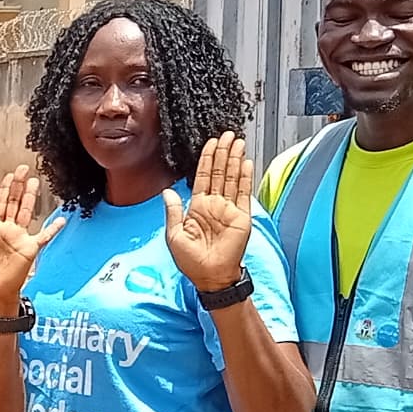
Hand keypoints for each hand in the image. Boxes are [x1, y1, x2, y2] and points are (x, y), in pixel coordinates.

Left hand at [0, 166, 66, 311]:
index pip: (0, 204)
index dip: (4, 190)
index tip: (9, 176)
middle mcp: (8, 230)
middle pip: (14, 203)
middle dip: (19, 186)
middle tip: (23, 169)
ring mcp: (20, 238)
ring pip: (26, 212)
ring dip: (30, 197)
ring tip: (35, 181)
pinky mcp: (30, 249)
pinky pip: (43, 237)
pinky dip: (52, 229)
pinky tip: (60, 220)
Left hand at [162, 135, 255, 291]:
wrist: (210, 276)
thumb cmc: (191, 261)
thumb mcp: (174, 235)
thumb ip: (173, 211)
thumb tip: (167, 191)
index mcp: (197, 207)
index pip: (202, 177)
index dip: (206, 160)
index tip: (210, 144)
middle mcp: (214, 205)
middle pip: (218, 172)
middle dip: (223, 153)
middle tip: (226, 135)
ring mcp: (229, 209)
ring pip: (231, 178)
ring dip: (234, 160)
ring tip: (237, 142)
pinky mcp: (242, 216)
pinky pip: (243, 193)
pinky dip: (245, 177)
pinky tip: (245, 163)